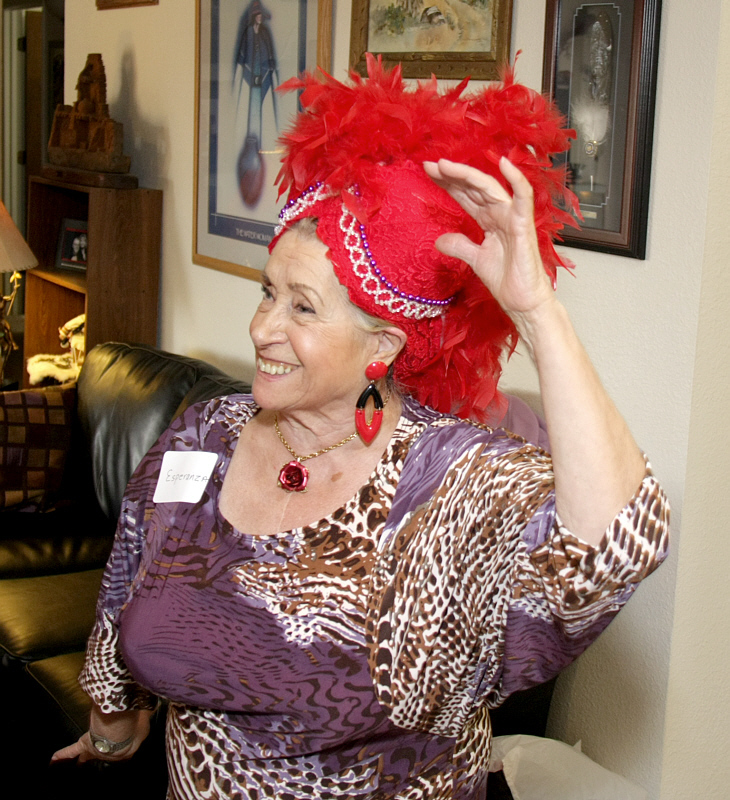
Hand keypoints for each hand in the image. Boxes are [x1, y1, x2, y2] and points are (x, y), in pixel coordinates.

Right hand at [51, 707, 150, 764]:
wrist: (119, 731)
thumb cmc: (134, 725)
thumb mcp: (146, 717)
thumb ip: (149, 712)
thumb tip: (157, 702)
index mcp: (127, 750)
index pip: (126, 751)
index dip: (126, 747)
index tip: (125, 744)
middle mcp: (111, 754)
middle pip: (107, 755)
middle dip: (105, 756)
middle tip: (99, 760)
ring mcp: (97, 750)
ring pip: (89, 755)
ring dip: (84, 758)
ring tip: (78, 765)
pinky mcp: (85, 744)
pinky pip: (71, 751)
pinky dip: (63, 754)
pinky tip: (53, 760)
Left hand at [423, 157, 555, 325]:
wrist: (523, 302)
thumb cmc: (509, 281)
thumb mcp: (475, 260)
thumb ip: (459, 246)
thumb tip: (439, 240)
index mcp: (490, 220)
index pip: (466, 196)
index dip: (449, 183)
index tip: (428, 173)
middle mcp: (501, 214)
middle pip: (474, 188)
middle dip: (452, 175)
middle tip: (430, 165)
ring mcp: (513, 217)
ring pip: (490, 188)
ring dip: (468, 175)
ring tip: (445, 166)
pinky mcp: (523, 225)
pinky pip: (523, 197)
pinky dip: (516, 179)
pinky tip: (504, 163)